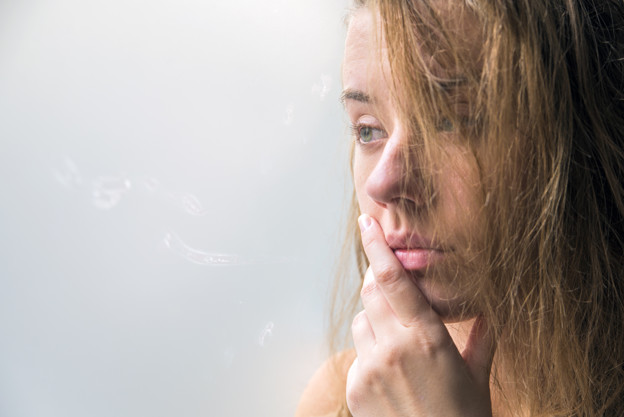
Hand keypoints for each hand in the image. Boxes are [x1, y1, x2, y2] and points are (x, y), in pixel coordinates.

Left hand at [346, 214, 494, 416]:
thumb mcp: (478, 377)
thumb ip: (482, 339)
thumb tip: (489, 314)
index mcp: (428, 338)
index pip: (393, 280)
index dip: (377, 247)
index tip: (366, 223)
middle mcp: (393, 348)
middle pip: (371, 293)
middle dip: (378, 282)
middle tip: (392, 285)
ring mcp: (370, 368)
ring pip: (361, 320)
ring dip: (374, 318)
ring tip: (398, 340)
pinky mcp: (355, 387)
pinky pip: (356, 352)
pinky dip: (370, 349)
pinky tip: (390, 369)